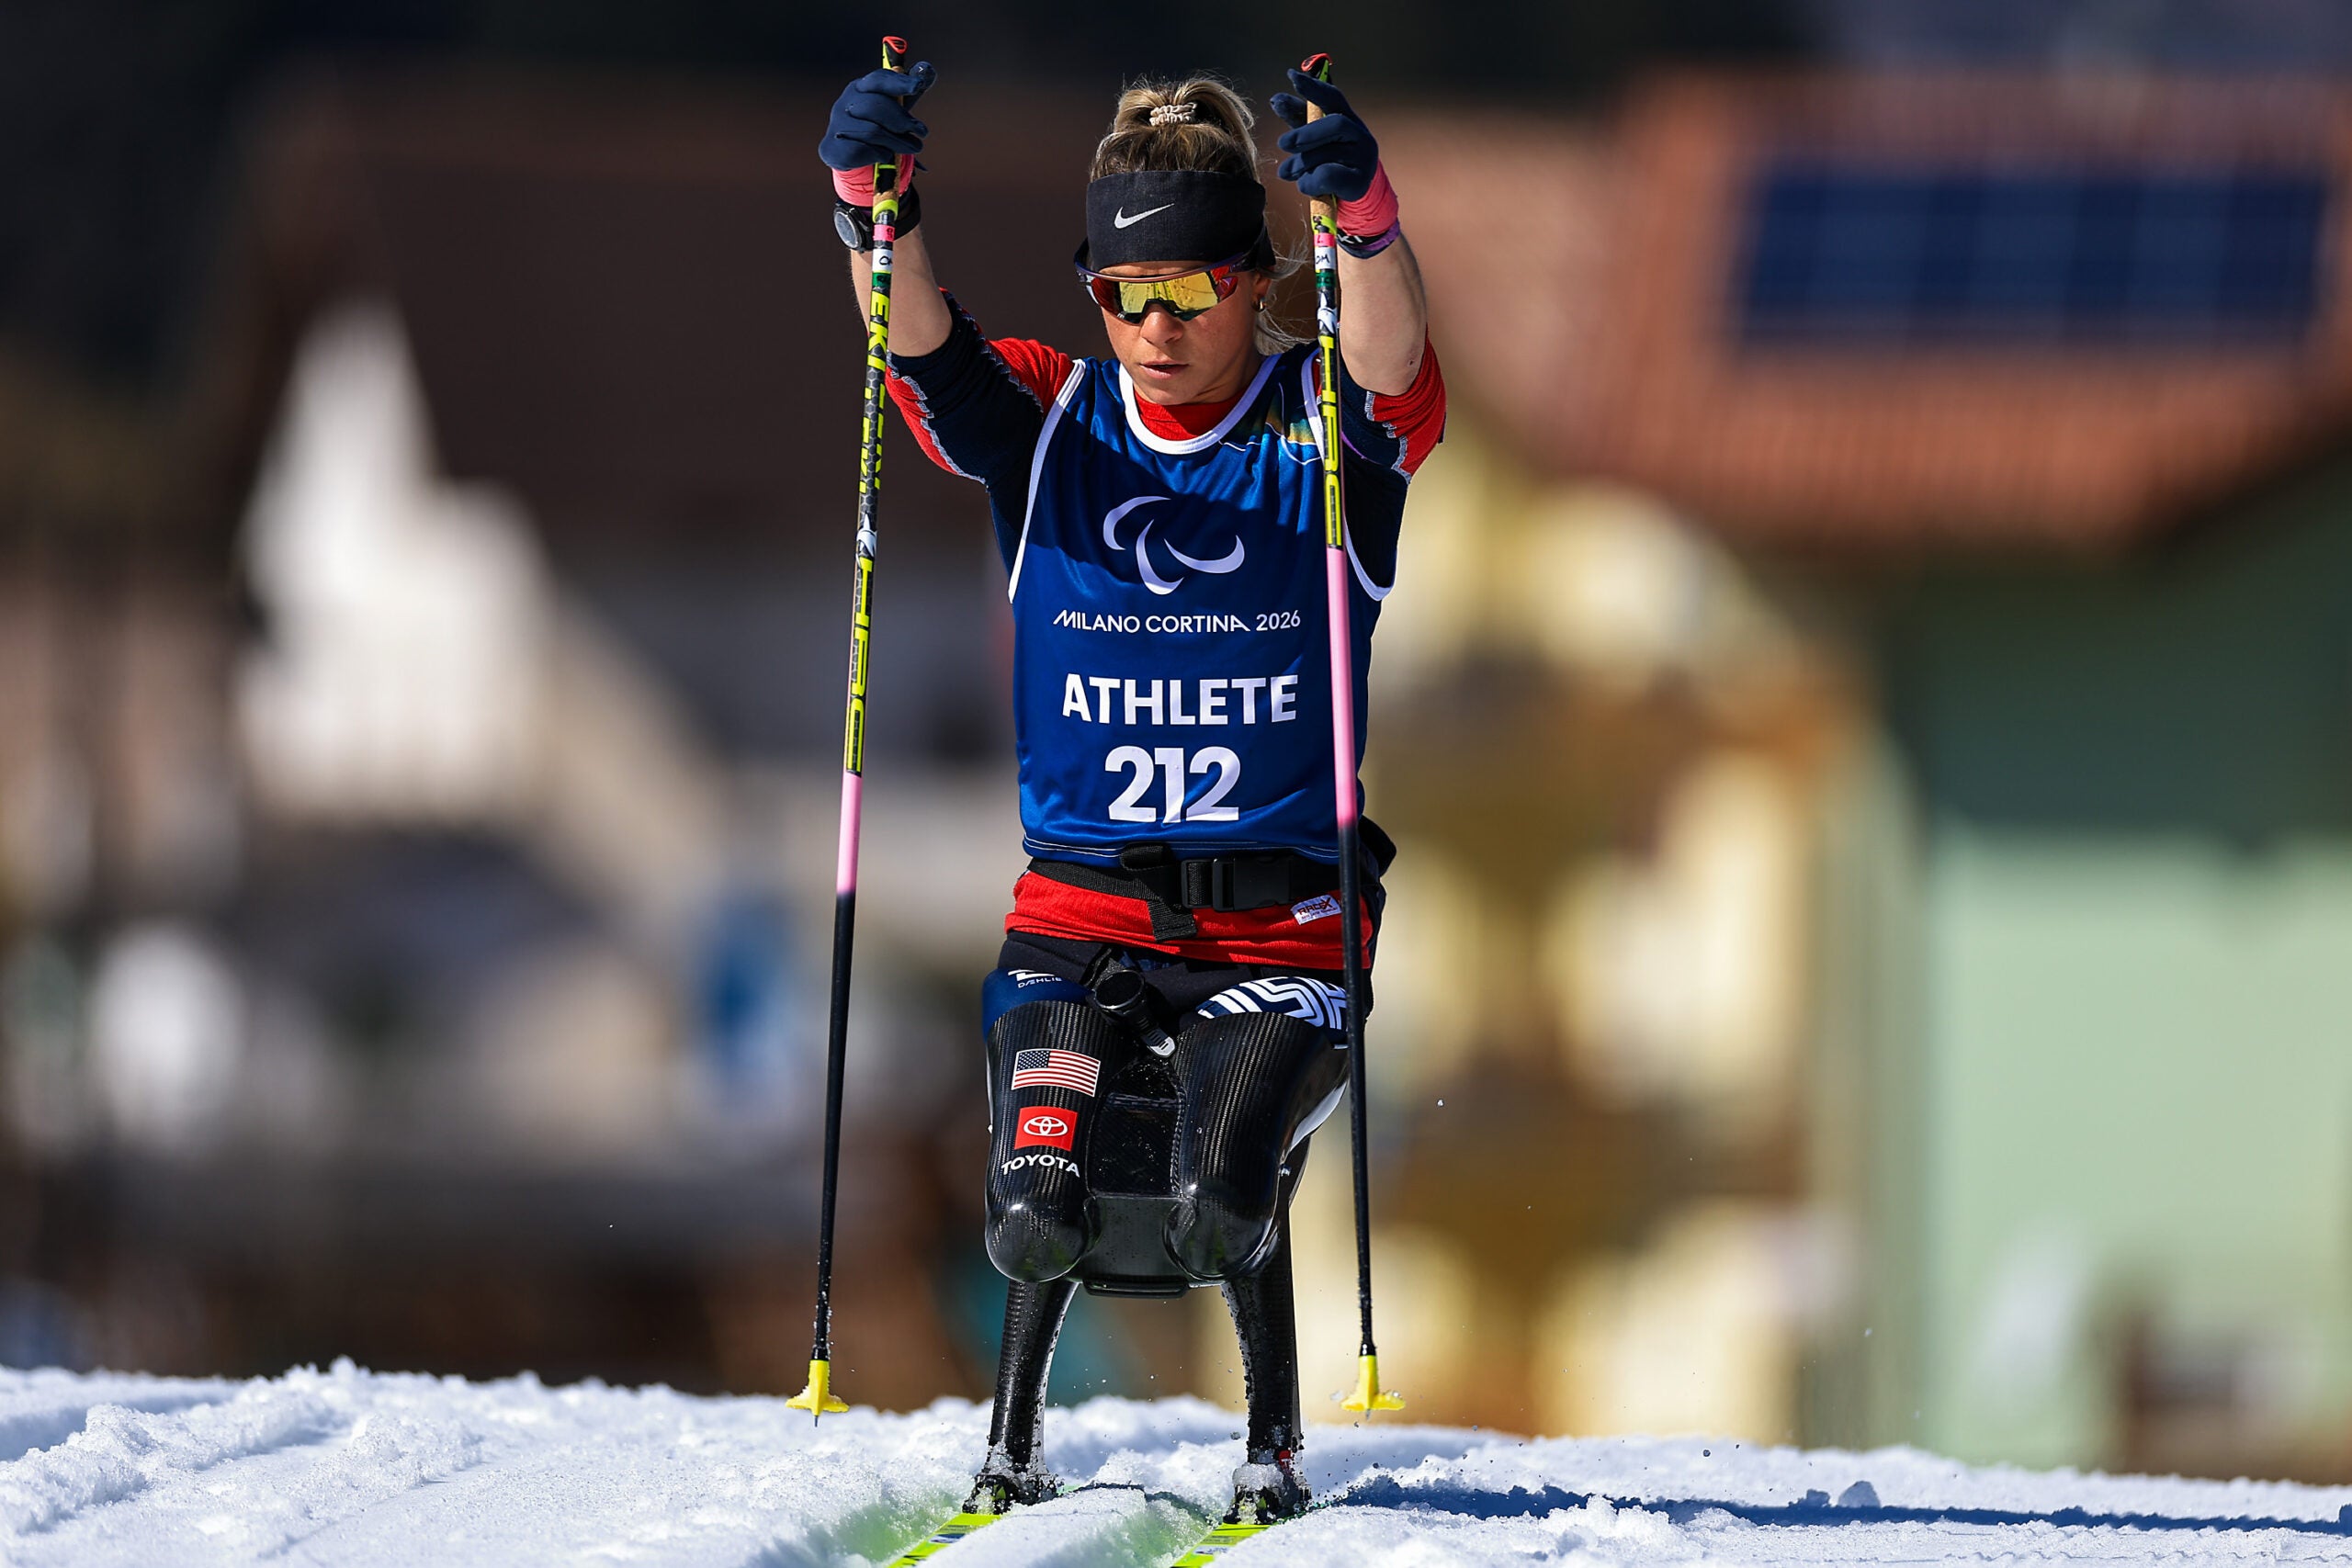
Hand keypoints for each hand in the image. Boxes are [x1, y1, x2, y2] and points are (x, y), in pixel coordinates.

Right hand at [818, 62, 935, 173]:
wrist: (849, 155)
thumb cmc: (876, 125)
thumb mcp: (893, 108)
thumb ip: (908, 92)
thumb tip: (928, 69)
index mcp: (859, 88)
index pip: (878, 80)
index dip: (898, 82)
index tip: (918, 86)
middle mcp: (845, 103)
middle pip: (876, 106)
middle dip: (903, 120)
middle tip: (922, 132)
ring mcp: (838, 125)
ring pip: (873, 131)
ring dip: (899, 142)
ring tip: (914, 147)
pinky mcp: (835, 147)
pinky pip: (865, 150)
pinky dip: (882, 154)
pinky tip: (887, 155)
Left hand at [1269, 69, 1377, 203]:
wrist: (1351, 199)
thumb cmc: (1330, 162)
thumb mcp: (1313, 140)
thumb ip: (1297, 120)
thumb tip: (1275, 100)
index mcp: (1349, 119)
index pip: (1334, 98)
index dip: (1314, 87)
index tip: (1292, 77)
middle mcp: (1361, 136)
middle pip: (1336, 124)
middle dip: (1306, 133)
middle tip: (1282, 142)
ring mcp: (1364, 159)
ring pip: (1328, 153)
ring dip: (1301, 163)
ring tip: (1285, 171)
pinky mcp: (1359, 183)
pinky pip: (1328, 176)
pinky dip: (1309, 181)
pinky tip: (1304, 183)